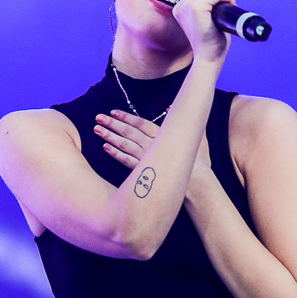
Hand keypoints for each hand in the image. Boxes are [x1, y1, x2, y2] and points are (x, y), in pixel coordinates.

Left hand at [95, 109, 210, 173]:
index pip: (141, 123)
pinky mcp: (145, 173)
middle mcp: (153, 145)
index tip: (114, 111)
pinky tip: (106, 148)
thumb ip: (189, 127)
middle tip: (99, 116)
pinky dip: (116, 154)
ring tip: (97, 129)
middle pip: (130, 132)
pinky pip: (127, 162)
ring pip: (125, 145)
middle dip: (113, 123)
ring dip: (110, 136)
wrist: (199, 186)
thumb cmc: (199, 164)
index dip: (127, 117)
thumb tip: (189, 113)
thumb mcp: (197, 141)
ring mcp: (147, 160)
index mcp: (164, 135)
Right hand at [172, 0, 235, 62]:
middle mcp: (180, 6)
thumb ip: (219, 2)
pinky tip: (231, 3)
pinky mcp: (196, 8)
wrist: (210, 58)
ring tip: (231, 4)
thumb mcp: (214, 18)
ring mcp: (186, 7)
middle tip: (230, 3)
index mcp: (180, 9)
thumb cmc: (212, 42)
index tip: (224, 2)